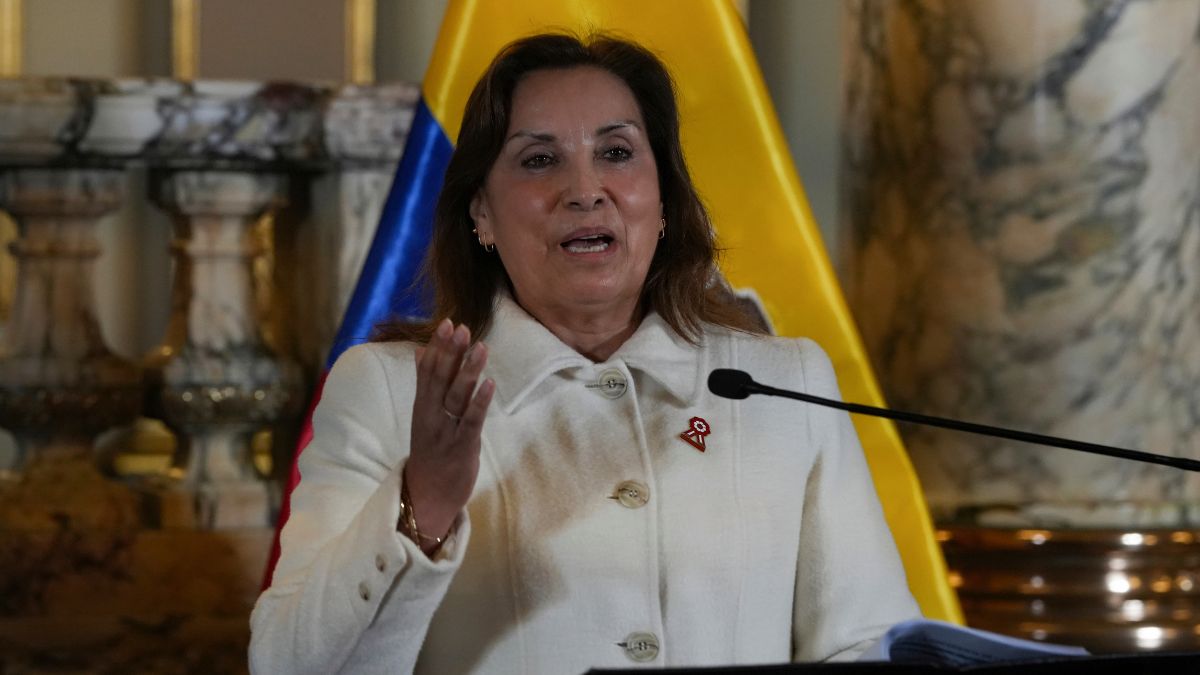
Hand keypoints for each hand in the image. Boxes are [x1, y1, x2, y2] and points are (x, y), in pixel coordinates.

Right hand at [402, 318, 494, 550]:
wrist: (427, 495)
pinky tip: (489, 383)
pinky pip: (471, 421)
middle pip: (440, 379)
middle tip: (461, 327)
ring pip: (456, 397)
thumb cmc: (431, 451)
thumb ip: (425, 383)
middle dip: (451, 353)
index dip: (438, 346)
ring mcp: (446, 431)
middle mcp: (431, 415)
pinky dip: (479, 401)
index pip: (428, 370)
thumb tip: (421, 350)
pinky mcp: (463, 446)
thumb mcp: (424, 414)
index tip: (447, 323)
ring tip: (481, 348)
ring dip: (468, 371)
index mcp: (422, 406)